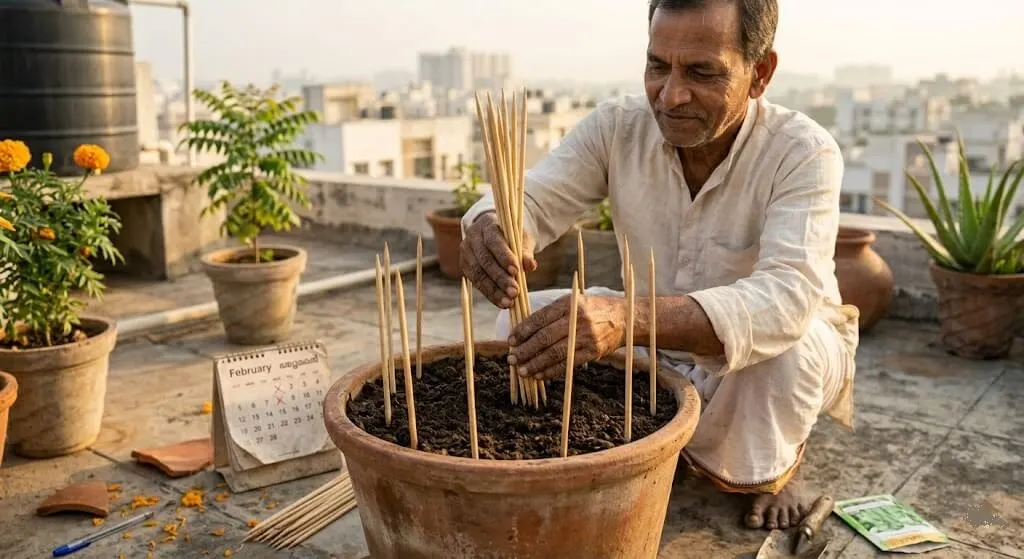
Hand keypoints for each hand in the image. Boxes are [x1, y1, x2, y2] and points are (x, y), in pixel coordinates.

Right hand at [460, 211, 536, 308]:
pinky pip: (477, 282)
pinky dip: (490, 294)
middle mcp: (472, 237)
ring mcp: (466, 252)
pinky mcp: (465, 267)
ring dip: (494, 290)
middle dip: (500, 278)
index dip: (504, 256)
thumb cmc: (512, 237)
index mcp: (487, 224)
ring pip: (478, 274)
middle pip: (484, 260)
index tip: (516, 271)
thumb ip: (525, 251)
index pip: (493, 241)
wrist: (495, 234)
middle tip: (514, 292)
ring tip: (509, 302)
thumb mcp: (522, 239)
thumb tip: (530, 266)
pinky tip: (501, 303)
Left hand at [507, 294, 625, 379]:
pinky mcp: (593, 351)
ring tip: (522, 371)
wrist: (624, 318)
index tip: (510, 341)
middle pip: (545, 337)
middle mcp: (576, 318)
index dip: (523, 331)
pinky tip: (540, 375)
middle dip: (525, 350)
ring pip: (555, 353)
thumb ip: (551, 314)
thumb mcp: (572, 303)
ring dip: (535, 364)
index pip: (540, 318)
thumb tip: (524, 331)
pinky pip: (568, 364)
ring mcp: (586, 336)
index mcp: (568, 303)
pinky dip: (552, 371)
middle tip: (512, 359)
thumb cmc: (592, 310)